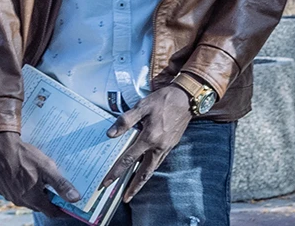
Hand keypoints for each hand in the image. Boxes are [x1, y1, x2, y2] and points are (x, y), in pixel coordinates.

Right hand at [0, 131, 80, 212]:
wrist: (0, 148)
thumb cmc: (25, 157)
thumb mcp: (48, 168)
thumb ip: (61, 185)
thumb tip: (75, 198)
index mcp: (32, 198)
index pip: (51, 212)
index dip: (63, 211)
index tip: (73, 208)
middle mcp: (20, 200)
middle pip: (41, 205)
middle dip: (52, 200)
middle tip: (62, 190)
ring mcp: (10, 196)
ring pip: (29, 199)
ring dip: (39, 193)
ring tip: (47, 181)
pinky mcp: (3, 189)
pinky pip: (19, 193)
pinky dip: (27, 188)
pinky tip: (32, 177)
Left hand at [102, 85, 192, 201]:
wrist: (188, 97)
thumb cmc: (164, 99)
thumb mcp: (143, 105)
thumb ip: (126, 120)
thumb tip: (110, 134)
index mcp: (149, 137)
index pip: (128, 159)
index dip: (116, 172)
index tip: (106, 183)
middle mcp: (158, 146)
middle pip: (144, 172)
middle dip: (134, 186)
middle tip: (125, 198)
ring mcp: (167, 146)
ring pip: (153, 168)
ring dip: (143, 180)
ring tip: (135, 189)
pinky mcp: (172, 143)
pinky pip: (159, 160)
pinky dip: (151, 168)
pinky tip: (147, 169)